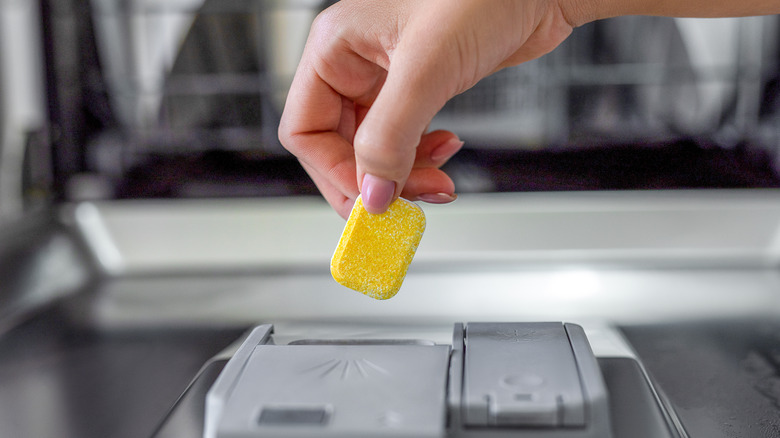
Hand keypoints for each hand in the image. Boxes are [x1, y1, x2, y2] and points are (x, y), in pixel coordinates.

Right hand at [278, 0, 575, 217]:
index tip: (373, 201)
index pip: (305, 129)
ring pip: (372, 147)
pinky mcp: (419, 87)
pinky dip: (420, 157)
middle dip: (374, 179)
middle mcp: (354, 62)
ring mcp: (386, 76)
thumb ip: (391, 136)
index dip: (336, 173)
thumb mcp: (427, 67)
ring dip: (401, 173)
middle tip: (410, 200)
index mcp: (335, 47)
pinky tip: (446, 152)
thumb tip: (373, 194)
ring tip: (437, 179)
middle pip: (337, 146)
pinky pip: (402, 138)